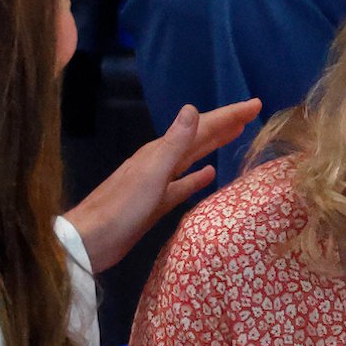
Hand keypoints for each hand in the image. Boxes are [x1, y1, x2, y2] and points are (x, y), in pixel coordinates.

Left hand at [63, 98, 260, 271]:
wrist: (92, 240)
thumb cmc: (122, 208)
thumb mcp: (152, 173)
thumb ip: (174, 143)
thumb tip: (192, 108)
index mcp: (159, 151)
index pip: (200, 126)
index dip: (227, 115)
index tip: (254, 104)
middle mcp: (159, 161)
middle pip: (197, 137)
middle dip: (224, 124)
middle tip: (251, 113)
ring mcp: (157, 182)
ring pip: (192, 158)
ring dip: (213, 145)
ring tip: (235, 135)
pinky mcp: (155, 203)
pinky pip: (182, 184)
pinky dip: (196, 177)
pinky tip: (209, 174)